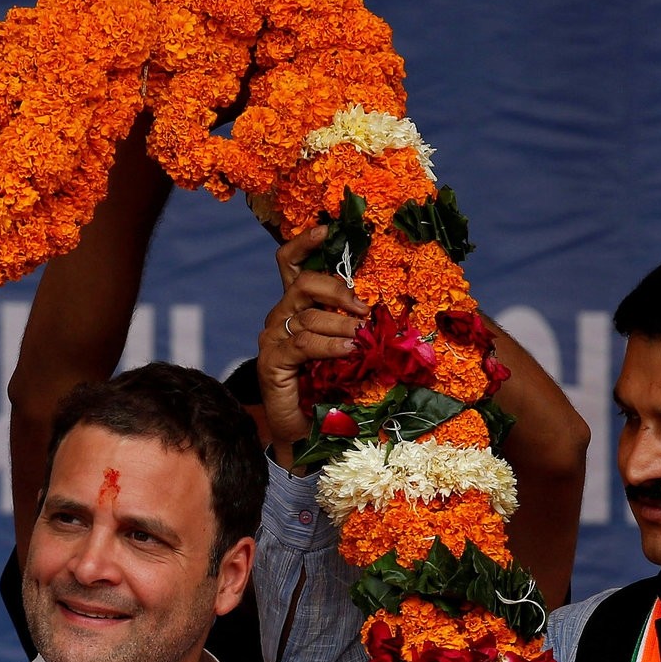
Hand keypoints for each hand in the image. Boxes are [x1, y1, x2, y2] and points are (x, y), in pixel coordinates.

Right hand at [256, 225, 369, 465]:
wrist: (304, 432)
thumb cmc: (328, 390)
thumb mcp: (347, 350)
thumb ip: (357, 327)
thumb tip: (388, 314)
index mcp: (297, 307)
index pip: (290, 263)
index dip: (305, 243)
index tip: (326, 229)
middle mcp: (280, 317)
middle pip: (304, 283)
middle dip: (338, 290)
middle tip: (364, 309)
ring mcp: (273, 338)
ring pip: (307, 314)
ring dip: (341, 325)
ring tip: (360, 341)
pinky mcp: (272, 361)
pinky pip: (302, 343)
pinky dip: (328, 345)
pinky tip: (347, 352)